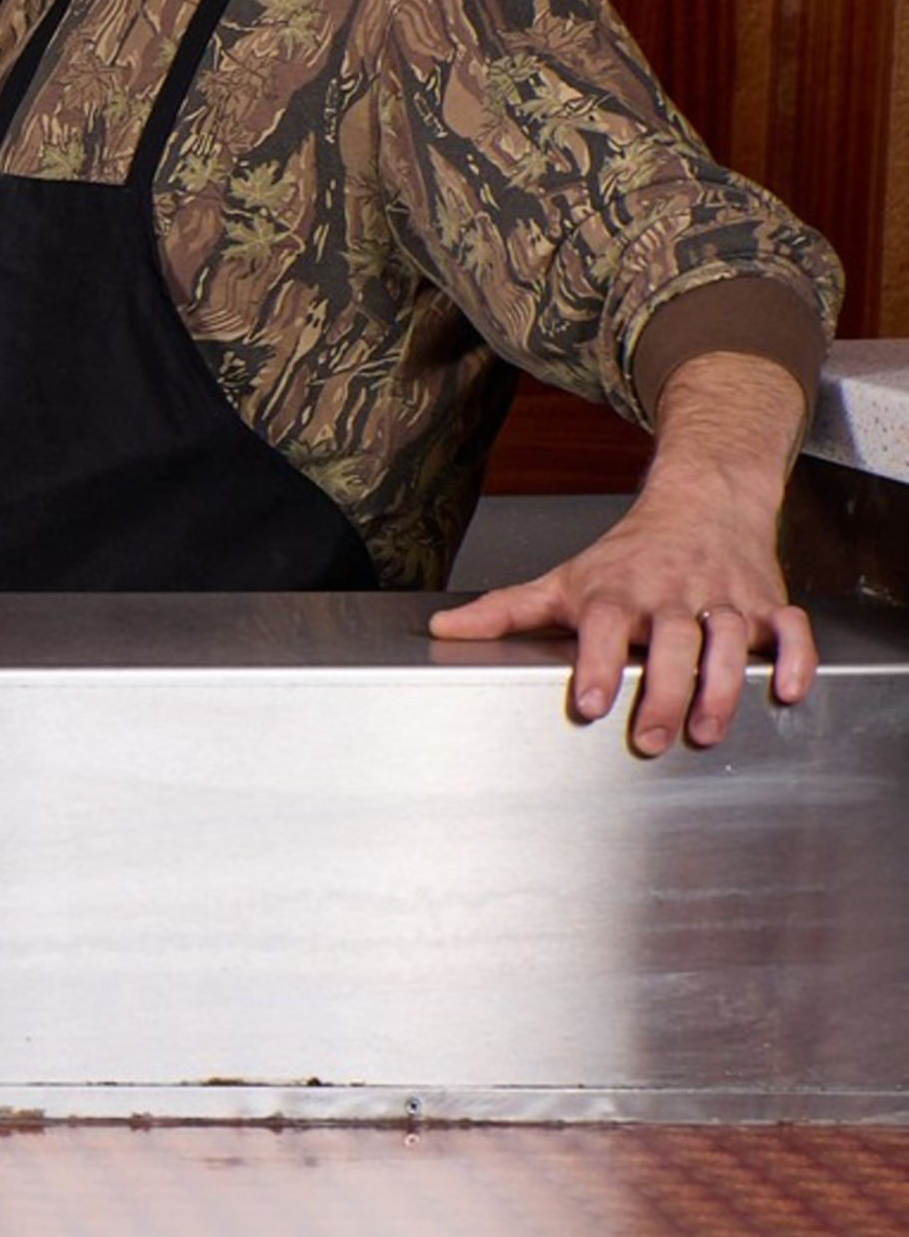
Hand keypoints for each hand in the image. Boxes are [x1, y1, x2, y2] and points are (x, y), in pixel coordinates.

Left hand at [428, 472, 816, 755]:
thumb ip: (505, 610)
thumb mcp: (564, 579)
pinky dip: (795, 658)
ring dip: (724, 685)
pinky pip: (790, 628)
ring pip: (731, 638)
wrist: (702, 498)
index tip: (592, 704)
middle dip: (664, 691)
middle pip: (671, 641)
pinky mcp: (768, 601)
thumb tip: (440, 629)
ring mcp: (723, 596)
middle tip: (651, 738)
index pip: (605, 628)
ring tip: (710, 729)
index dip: (599, 665)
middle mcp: (671, 594)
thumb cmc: (628, 554)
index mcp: (618, 592)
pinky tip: (790, 691)